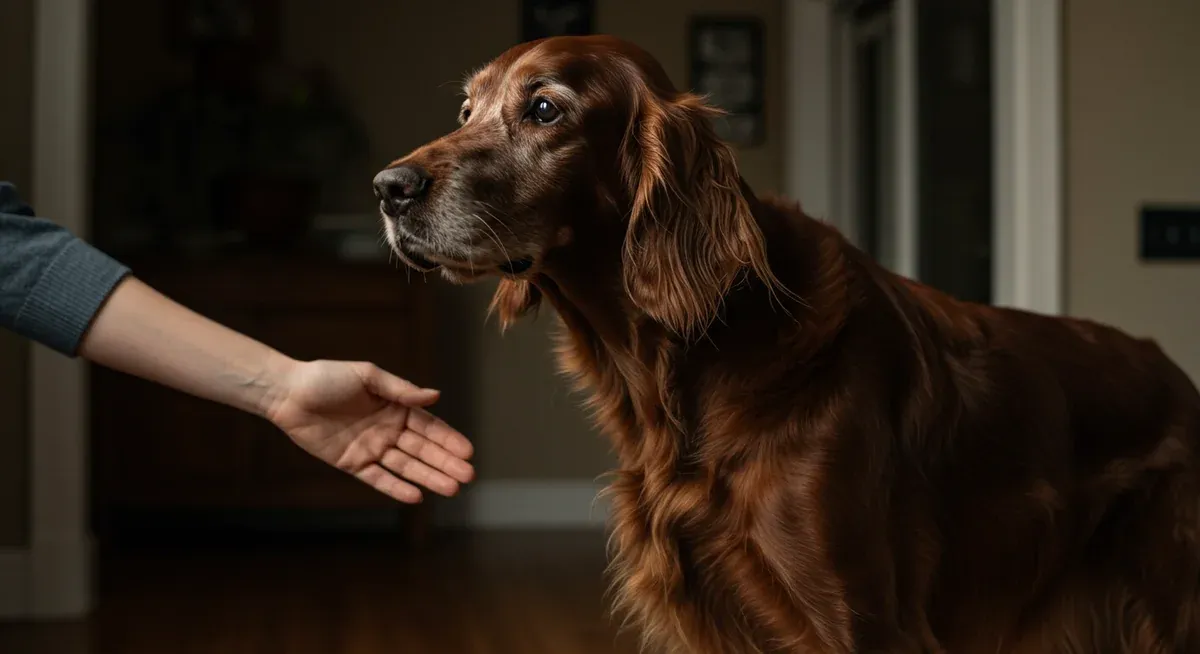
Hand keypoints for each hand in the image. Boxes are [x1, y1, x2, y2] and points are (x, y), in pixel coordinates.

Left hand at [264, 359, 474, 502]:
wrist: (288, 393)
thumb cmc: (326, 378)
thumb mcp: (367, 376)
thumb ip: (401, 389)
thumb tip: (436, 396)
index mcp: (395, 407)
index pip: (428, 427)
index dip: (448, 439)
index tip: (468, 452)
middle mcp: (387, 430)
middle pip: (422, 450)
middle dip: (445, 463)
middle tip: (468, 476)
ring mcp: (371, 448)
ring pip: (405, 466)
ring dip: (428, 477)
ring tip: (451, 489)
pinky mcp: (352, 463)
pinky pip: (378, 478)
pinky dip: (396, 487)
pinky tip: (416, 497)